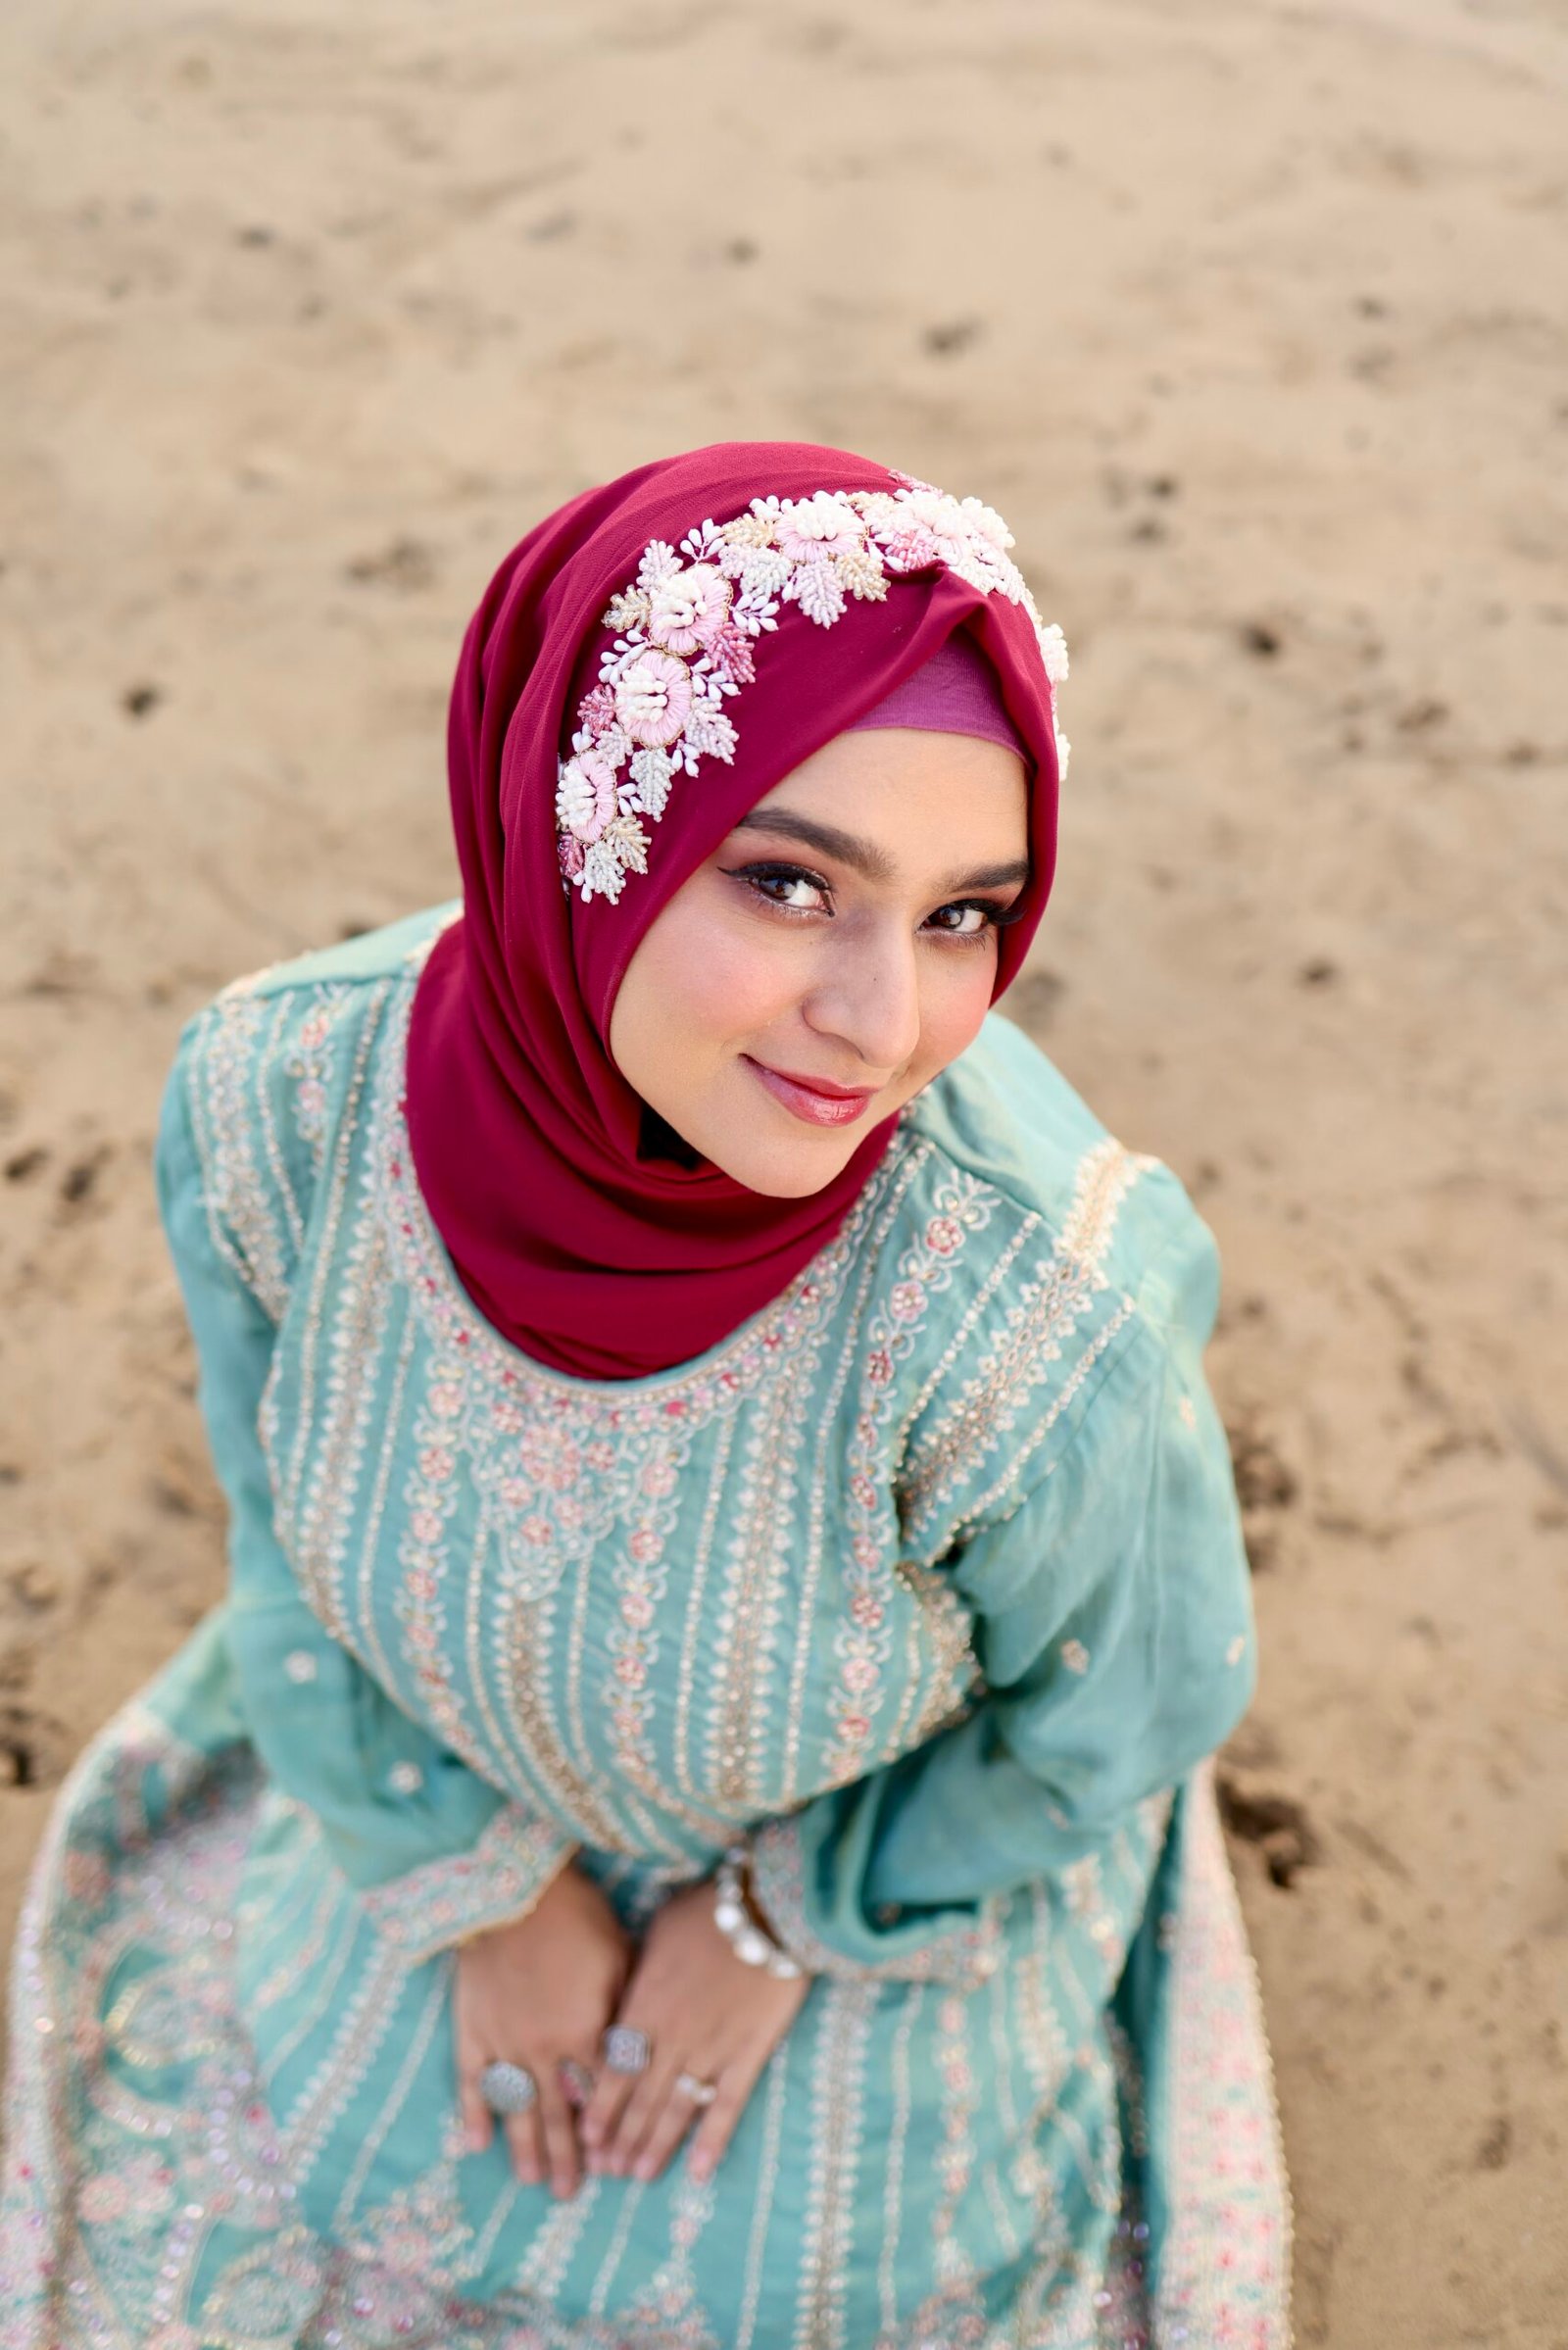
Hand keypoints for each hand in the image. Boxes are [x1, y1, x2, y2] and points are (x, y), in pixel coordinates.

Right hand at [454, 1860, 632, 2199]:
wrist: (513, 1889)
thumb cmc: (577, 1914)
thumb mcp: (618, 1957)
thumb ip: (624, 2009)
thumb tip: (634, 2049)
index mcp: (586, 2034)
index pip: (601, 2096)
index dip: (608, 2130)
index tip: (615, 2163)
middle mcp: (545, 2051)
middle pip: (558, 2115)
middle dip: (568, 2157)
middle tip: (571, 2195)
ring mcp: (504, 2044)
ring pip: (516, 2109)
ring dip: (525, 2148)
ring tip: (532, 2182)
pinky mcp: (471, 2030)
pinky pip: (471, 2082)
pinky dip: (473, 2113)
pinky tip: (475, 2144)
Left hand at [580, 1876, 808, 2186]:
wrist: (765, 1909)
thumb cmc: (705, 1911)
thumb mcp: (655, 1933)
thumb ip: (636, 1974)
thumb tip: (620, 1998)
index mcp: (644, 2006)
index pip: (614, 2069)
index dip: (600, 2107)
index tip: (586, 2139)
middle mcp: (672, 2037)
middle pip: (641, 2097)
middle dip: (621, 2137)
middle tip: (605, 2172)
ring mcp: (712, 2049)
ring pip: (676, 2108)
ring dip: (655, 2145)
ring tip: (639, 2176)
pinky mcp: (749, 2053)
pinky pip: (727, 2104)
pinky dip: (712, 2140)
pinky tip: (700, 2172)